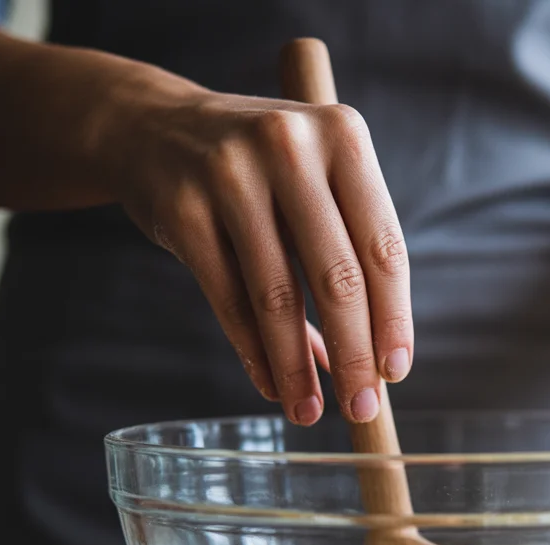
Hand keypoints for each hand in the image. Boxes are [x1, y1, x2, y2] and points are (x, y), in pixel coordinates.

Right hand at [110, 80, 411, 424]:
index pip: (383, 246)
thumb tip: (365, 365)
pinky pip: (228, 299)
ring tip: (309, 412)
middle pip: (338, 276)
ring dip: (297, 368)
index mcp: (343, 137)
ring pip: (278, 295)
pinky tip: (271, 384)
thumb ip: (344, 259)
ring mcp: (231, 175)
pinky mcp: (183, 210)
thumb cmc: (259, 170)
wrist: (154, 128)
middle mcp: (290, 147)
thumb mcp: (313, 186)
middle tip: (362, 409)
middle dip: (355, 356)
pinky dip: (253, 352)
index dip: (394, 318)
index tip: (395, 373)